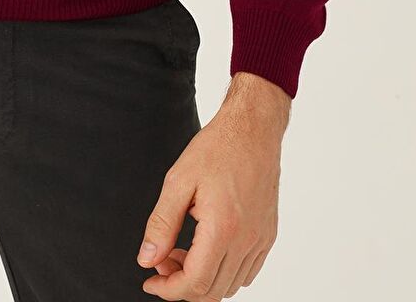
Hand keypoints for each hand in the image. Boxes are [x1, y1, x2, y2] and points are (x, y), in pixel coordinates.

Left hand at [136, 76, 287, 297]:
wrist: (252, 129)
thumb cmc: (217, 148)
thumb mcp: (178, 181)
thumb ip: (161, 224)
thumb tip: (147, 259)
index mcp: (223, 228)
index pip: (195, 283)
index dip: (168, 289)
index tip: (151, 281)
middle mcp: (247, 240)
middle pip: (212, 291)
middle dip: (181, 285)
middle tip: (162, 261)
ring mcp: (261, 240)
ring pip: (230, 285)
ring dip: (202, 279)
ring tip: (181, 252)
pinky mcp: (268, 235)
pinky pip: (246, 272)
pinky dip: (223, 272)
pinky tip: (206, 249)